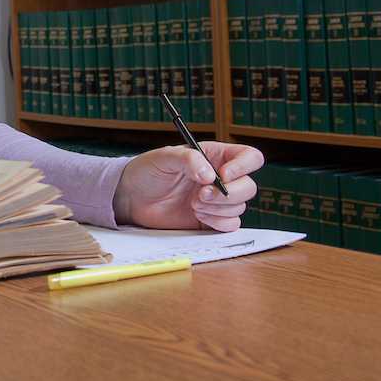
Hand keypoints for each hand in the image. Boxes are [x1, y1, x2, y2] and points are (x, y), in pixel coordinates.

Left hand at [112, 142, 262, 231]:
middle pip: (248, 187)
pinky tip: (197, 215)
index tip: (224, 176)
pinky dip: (217, 222)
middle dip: (228, 194)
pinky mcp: (211, 219)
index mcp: (215, 156)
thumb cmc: (147, 171)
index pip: (248, 157)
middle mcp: (221, 178)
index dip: (244, 166)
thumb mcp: (163, 158)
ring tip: (193, 204)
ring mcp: (217, 200)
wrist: (132, 198)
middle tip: (200, 194)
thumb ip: (187, 161)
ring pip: (240, 207)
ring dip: (218, 208)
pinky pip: (231, 224)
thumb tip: (209, 175)